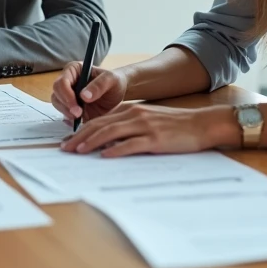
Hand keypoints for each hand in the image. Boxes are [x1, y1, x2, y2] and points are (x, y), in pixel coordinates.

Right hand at [50, 62, 127, 123]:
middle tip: (79, 115)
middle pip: (56, 94)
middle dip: (66, 106)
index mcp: (74, 70)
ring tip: (81, 118)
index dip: (66, 95)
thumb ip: (99, 85)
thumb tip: (84, 96)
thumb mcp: (111, 80)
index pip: (62, 82)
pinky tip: (80, 121)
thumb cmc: (115, 82)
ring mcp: (68, 95)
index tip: (77, 107)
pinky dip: (70, 119)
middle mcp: (68, 81)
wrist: (119, 94)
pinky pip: (64, 114)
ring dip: (66, 113)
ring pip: (58, 104)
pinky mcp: (71, 107)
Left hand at [59, 104, 239, 157]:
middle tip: (65, 148)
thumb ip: (129, 129)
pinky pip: (131, 144)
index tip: (69, 141)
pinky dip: (116, 150)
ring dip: (92, 142)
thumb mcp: (148, 122)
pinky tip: (105, 156)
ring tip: (78, 150)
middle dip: (80, 137)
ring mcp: (145, 126)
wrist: (201, 124)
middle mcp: (135, 116)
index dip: (82, 130)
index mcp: (131, 111)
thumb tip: (108, 144)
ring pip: (111, 132)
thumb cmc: (175, 126)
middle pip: (100, 125)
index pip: (100, 120)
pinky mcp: (155, 139)